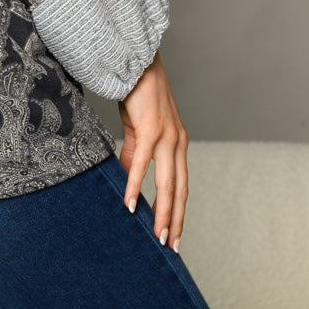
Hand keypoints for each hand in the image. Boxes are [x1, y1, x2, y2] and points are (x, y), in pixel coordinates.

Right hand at [117, 51, 188, 251]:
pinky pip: (142, 164)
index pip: (181, 185)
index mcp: (177, 144)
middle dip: (175, 220)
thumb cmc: (138, 93)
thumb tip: (128, 177)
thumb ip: (135, 154)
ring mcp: (166, 136)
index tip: (173, 235)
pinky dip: (136, 185)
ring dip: (162, 211)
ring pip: (167, 183)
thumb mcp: (139, 129)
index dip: (178, 211)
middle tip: (170, 247)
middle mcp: (177, 143)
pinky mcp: (150, 128)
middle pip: (179, 190)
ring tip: (157, 235)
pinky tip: (130, 203)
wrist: (137, 61)